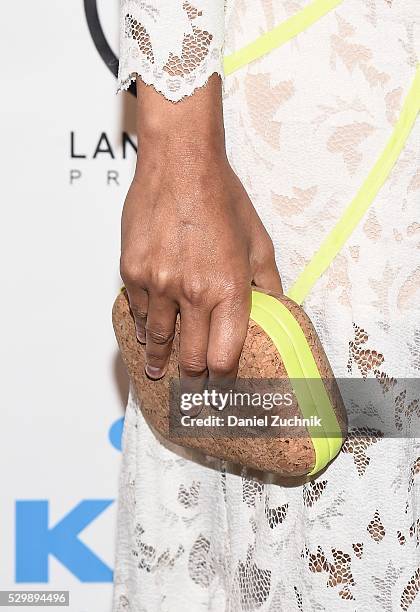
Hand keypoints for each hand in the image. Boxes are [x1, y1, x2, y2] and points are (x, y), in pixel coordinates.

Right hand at [120, 76, 281, 395]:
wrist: (180, 164)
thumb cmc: (222, 198)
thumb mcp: (258, 240)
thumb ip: (268, 282)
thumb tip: (277, 308)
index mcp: (229, 289)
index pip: (225, 355)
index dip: (224, 375)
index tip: (222, 381)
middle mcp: (192, 293)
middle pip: (191, 357)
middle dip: (194, 376)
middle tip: (193, 384)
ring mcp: (158, 284)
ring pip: (158, 339)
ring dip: (161, 359)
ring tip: (159, 370)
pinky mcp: (132, 271)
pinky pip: (136, 311)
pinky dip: (142, 326)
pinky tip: (145, 333)